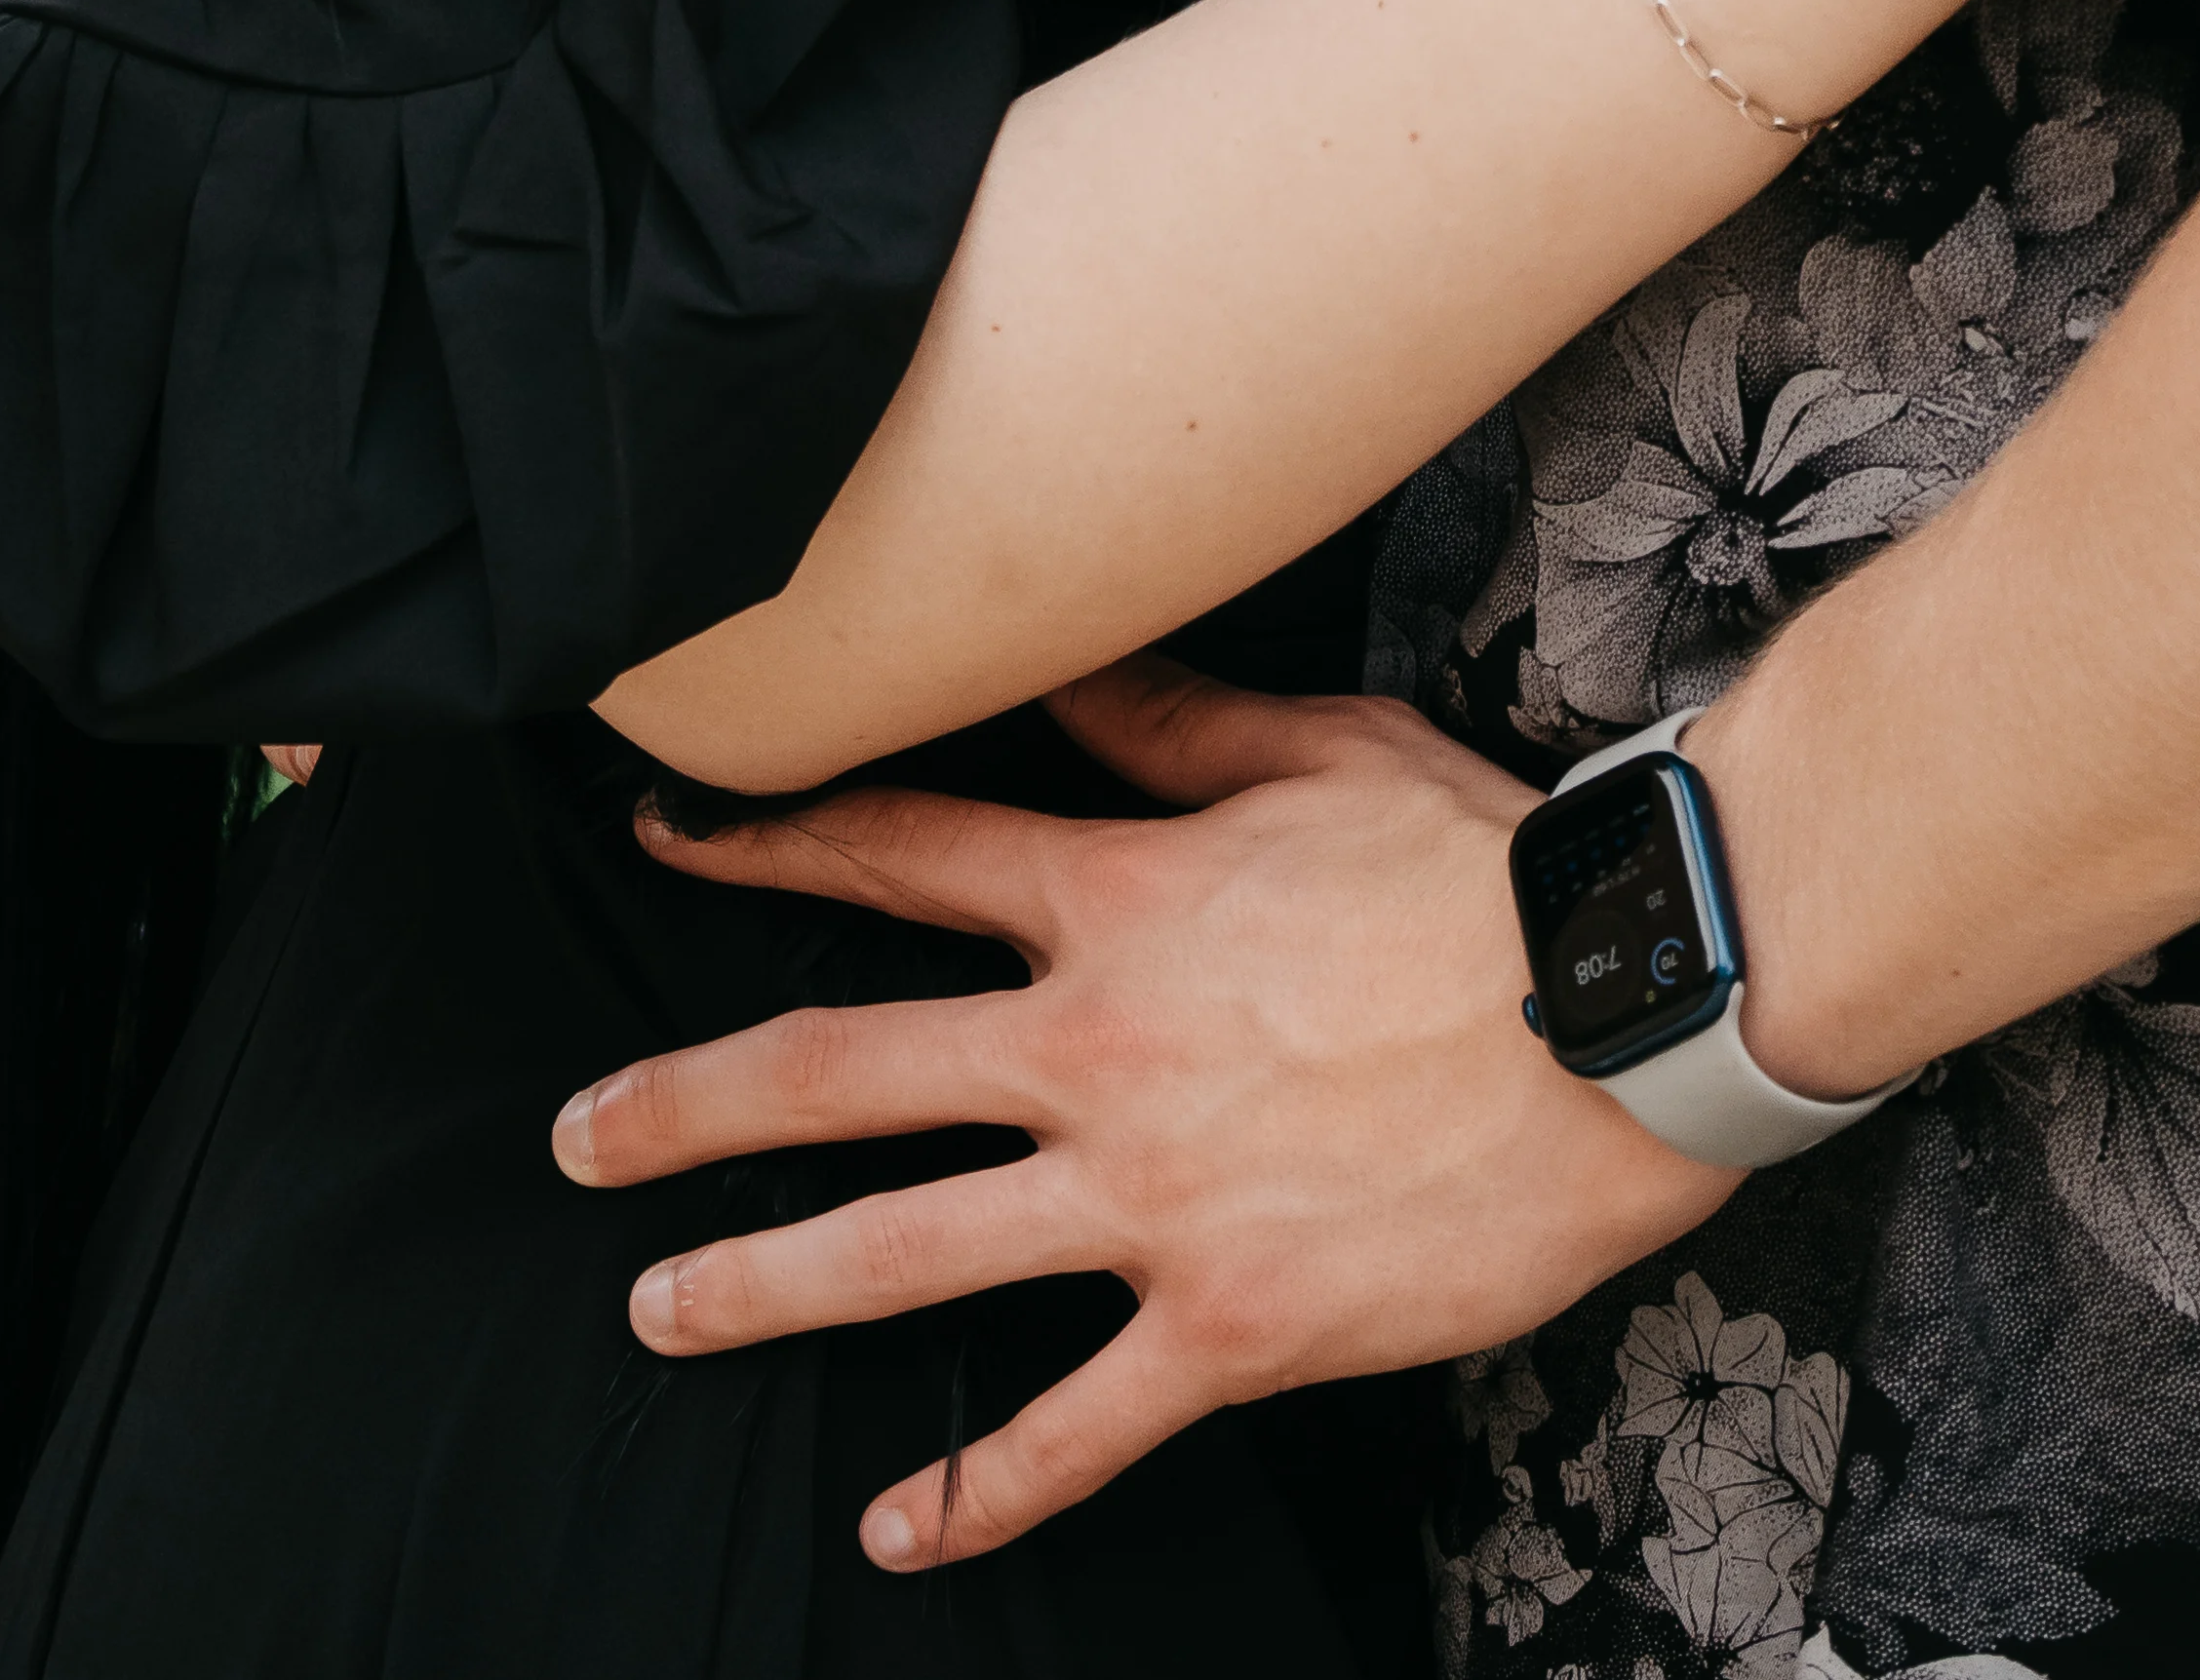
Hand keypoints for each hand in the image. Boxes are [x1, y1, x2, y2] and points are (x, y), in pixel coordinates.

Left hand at [556, 659, 1701, 1571]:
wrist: (1620, 1013)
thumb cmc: (1479, 869)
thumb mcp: (1314, 748)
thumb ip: (1165, 721)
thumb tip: (1057, 667)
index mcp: (1117, 898)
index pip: (900, 855)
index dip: (768, 838)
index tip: (665, 835)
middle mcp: (1097, 1047)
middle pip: (841, 1067)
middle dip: (689, 1103)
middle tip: (578, 1138)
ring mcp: (1151, 1198)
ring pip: (908, 1251)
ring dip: (761, 1285)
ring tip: (658, 1311)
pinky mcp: (1228, 1323)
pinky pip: (1074, 1428)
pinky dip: (979, 1492)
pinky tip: (899, 1532)